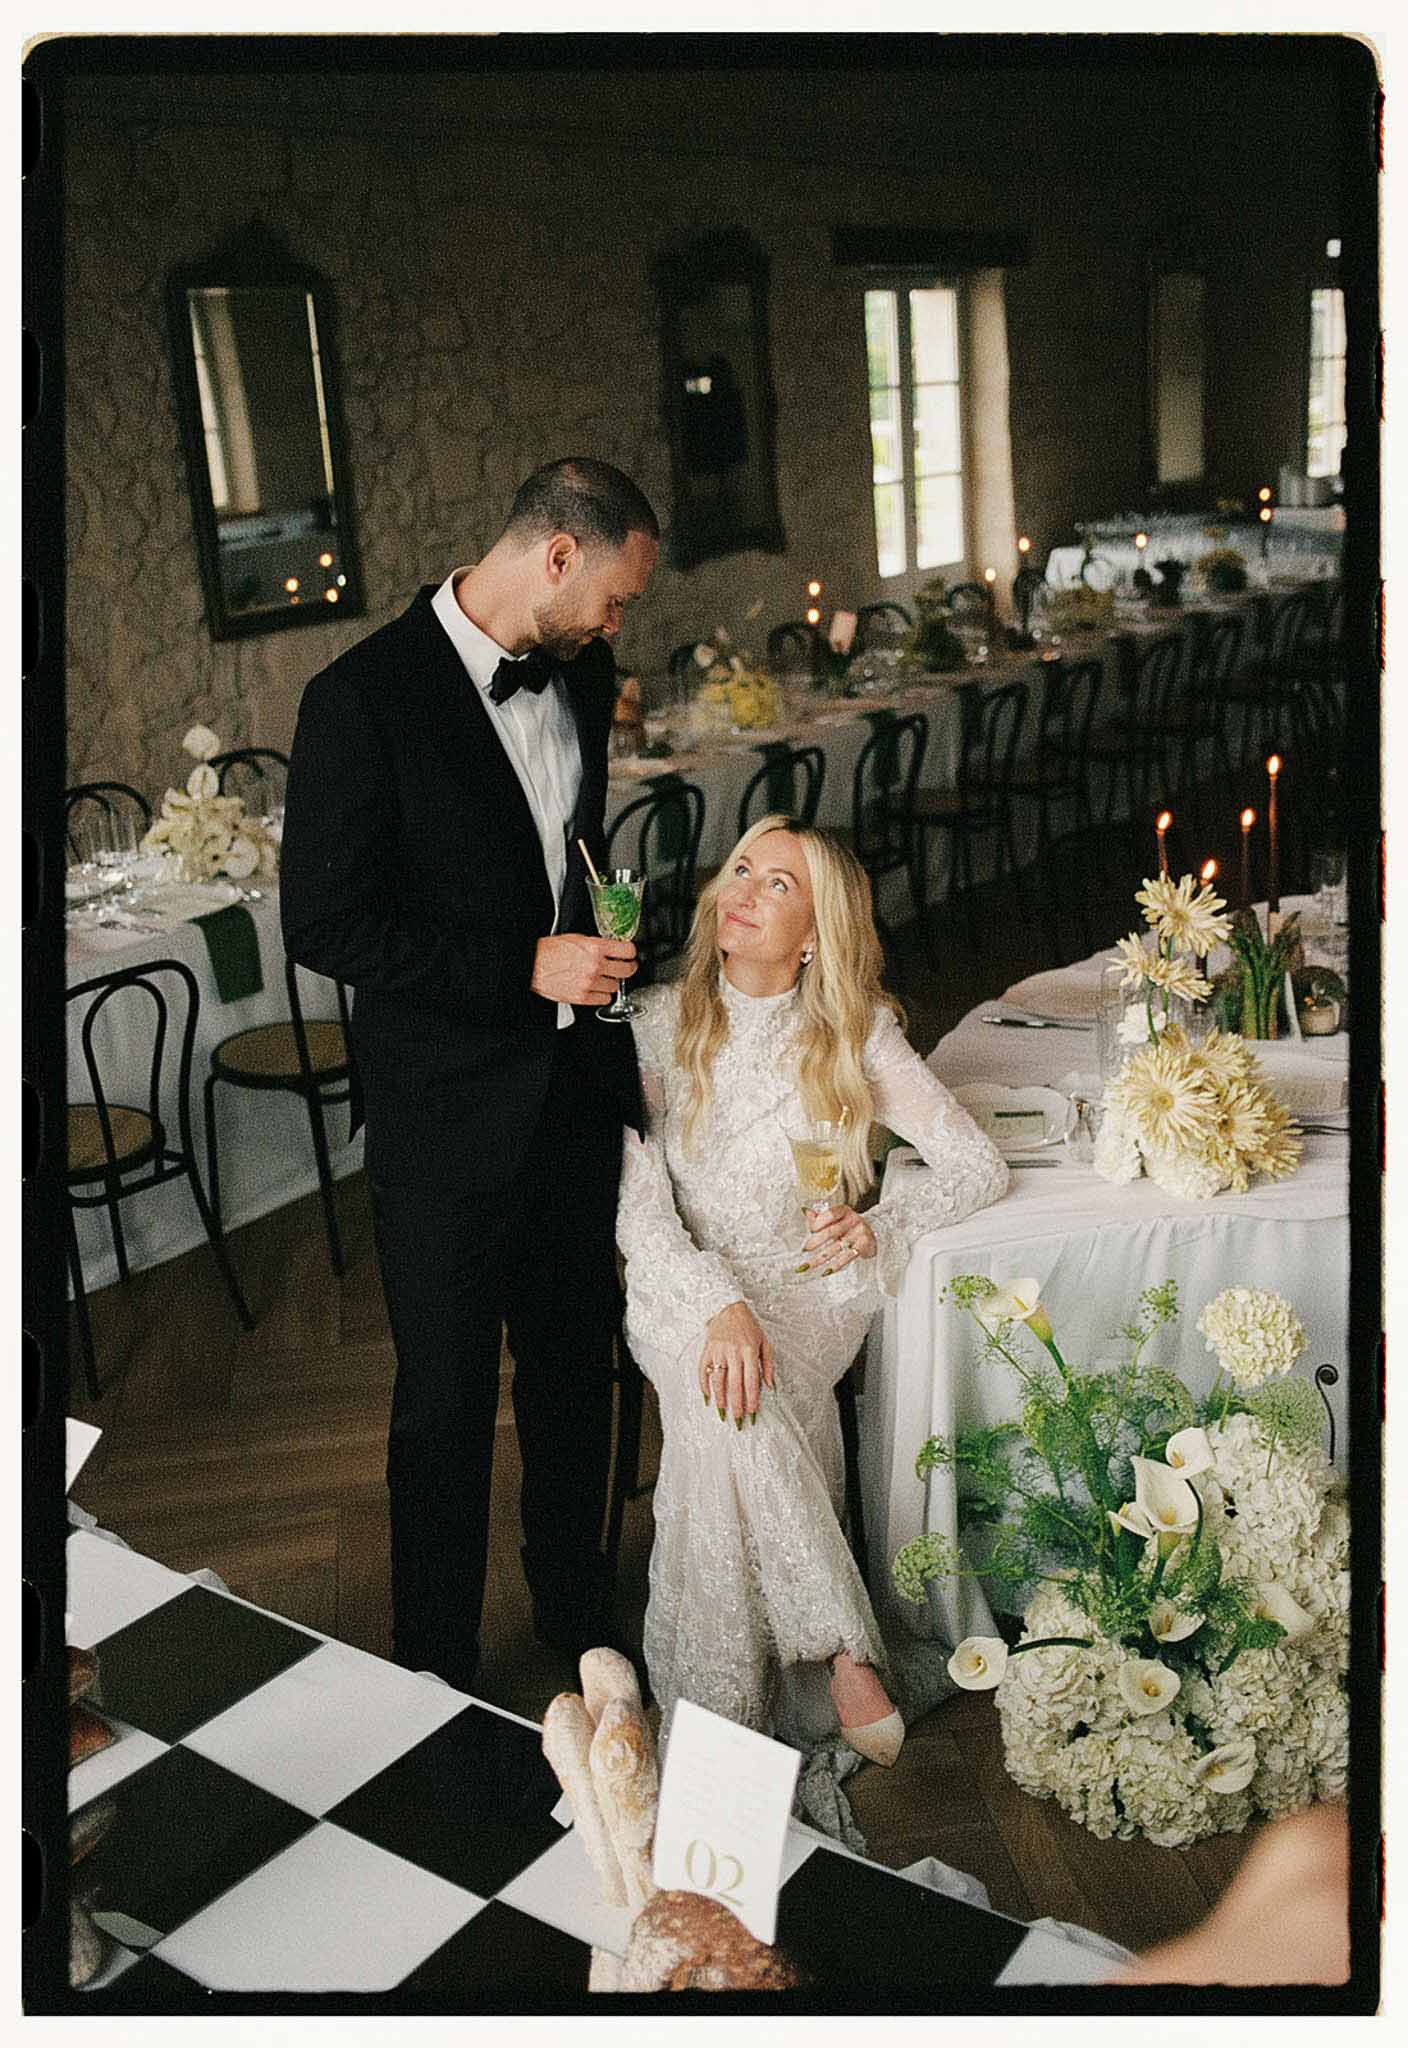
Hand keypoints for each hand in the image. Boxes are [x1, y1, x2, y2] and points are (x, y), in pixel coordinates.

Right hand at [531, 932, 636, 1006]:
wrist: (533, 965)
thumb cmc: (550, 951)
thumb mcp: (577, 939)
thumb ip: (597, 944)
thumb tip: (612, 948)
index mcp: (595, 948)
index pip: (627, 950)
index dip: (630, 952)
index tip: (630, 954)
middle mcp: (595, 966)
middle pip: (627, 970)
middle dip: (629, 967)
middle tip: (627, 966)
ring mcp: (590, 983)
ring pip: (616, 986)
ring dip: (612, 982)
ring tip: (604, 977)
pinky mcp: (583, 998)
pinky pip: (604, 999)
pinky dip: (602, 994)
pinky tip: (596, 988)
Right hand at [698, 1301, 774, 1425]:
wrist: (728, 1307)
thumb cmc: (749, 1326)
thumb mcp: (764, 1342)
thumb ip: (768, 1365)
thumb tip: (771, 1386)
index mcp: (749, 1351)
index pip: (751, 1381)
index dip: (752, 1399)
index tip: (753, 1414)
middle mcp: (733, 1352)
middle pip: (735, 1385)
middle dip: (737, 1405)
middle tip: (738, 1421)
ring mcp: (718, 1351)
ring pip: (718, 1380)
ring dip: (720, 1399)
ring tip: (722, 1413)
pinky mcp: (707, 1350)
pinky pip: (703, 1371)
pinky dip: (704, 1386)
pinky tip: (707, 1398)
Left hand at [798, 1203, 875, 1276]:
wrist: (873, 1233)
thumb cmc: (849, 1225)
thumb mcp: (836, 1218)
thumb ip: (819, 1216)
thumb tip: (804, 1211)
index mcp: (844, 1211)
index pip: (830, 1214)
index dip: (818, 1222)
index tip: (810, 1231)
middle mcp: (853, 1220)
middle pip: (831, 1232)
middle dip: (815, 1242)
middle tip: (804, 1249)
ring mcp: (859, 1233)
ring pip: (836, 1248)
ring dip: (820, 1258)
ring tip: (808, 1266)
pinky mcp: (864, 1246)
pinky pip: (847, 1257)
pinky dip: (836, 1265)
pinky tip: (826, 1271)